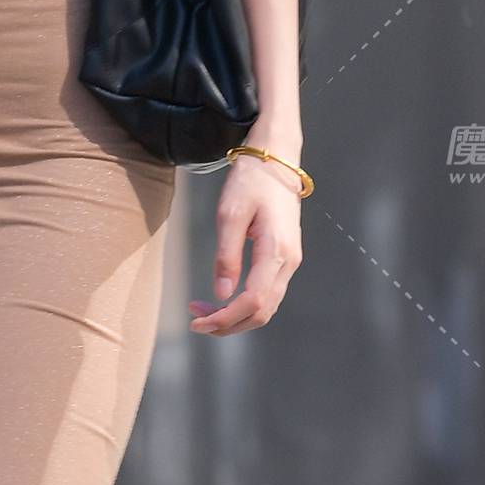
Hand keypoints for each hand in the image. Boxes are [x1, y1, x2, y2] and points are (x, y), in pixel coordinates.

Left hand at [191, 153, 302, 333]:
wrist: (275, 160)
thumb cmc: (250, 182)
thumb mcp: (230, 214)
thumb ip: (226, 256)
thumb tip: (221, 294)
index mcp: (276, 251)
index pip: (253, 301)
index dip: (225, 318)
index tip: (197, 321)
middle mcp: (288, 262)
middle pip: (262, 312)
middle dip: (228, 324)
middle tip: (195, 320)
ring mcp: (289, 261)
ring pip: (266, 307)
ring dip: (235, 317)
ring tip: (203, 312)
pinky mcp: (284, 258)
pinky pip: (267, 294)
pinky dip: (244, 305)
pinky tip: (222, 300)